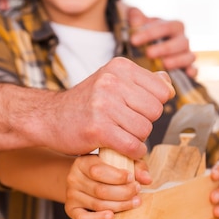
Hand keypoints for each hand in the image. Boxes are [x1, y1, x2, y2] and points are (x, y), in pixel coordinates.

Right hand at [49, 57, 174, 159]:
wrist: (49, 118)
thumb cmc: (86, 103)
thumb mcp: (112, 81)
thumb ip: (143, 82)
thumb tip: (169, 85)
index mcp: (120, 67)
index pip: (161, 90)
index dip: (152, 105)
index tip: (134, 109)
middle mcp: (112, 81)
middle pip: (155, 111)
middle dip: (145, 122)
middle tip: (126, 124)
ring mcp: (103, 105)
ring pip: (145, 130)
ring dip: (136, 138)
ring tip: (119, 134)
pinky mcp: (97, 129)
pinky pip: (132, 145)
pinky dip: (132, 152)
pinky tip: (120, 147)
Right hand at [65, 155, 150, 218]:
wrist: (85, 179)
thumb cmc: (107, 169)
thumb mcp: (120, 161)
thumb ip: (135, 167)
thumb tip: (147, 179)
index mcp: (83, 162)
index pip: (98, 171)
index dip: (118, 177)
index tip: (132, 179)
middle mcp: (73, 178)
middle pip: (100, 190)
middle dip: (123, 193)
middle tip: (137, 191)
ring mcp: (71, 194)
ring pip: (97, 204)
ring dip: (119, 205)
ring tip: (134, 202)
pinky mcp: (71, 209)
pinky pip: (83, 218)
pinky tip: (111, 216)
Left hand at [127, 7, 196, 77]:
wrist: (152, 48)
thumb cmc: (146, 35)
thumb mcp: (140, 24)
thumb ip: (136, 18)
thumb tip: (134, 17)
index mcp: (174, 26)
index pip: (165, 27)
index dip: (150, 33)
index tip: (133, 40)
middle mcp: (183, 39)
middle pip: (181, 42)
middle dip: (165, 48)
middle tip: (148, 53)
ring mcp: (187, 54)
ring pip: (189, 56)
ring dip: (177, 61)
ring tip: (164, 64)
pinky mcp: (188, 68)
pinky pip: (195, 70)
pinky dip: (193, 71)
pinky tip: (187, 74)